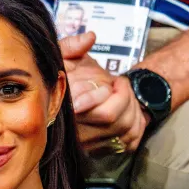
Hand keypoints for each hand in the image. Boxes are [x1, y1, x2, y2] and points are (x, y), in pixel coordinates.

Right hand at [60, 32, 148, 153]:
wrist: (53, 104)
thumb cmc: (59, 78)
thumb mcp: (58, 57)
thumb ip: (70, 46)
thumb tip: (90, 38)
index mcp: (65, 110)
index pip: (102, 112)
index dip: (111, 94)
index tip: (111, 81)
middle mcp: (74, 132)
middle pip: (115, 120)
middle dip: (126, 98)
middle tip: (120, 84)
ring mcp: (86, 144)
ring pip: (123, 130)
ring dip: (132, 109)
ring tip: (123, 96)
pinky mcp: (96, 151)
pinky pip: (127, 142)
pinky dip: (134, 126)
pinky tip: (125, 113)